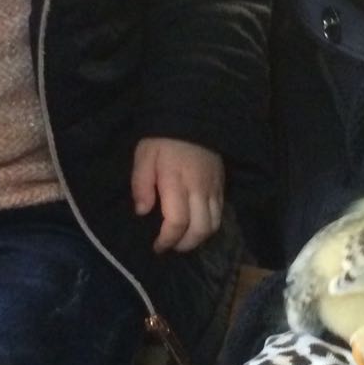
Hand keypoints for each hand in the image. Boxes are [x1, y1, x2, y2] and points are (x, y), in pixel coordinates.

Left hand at [131, 137, 224, 252]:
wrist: (193, 118)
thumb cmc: (163, 139)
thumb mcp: (144, 156)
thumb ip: (141, 185)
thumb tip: (142, 211)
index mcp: (176, 183)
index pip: (177, 222)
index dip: (167, 240)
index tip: (157, 246)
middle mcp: (199, 190)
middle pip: (199, 230)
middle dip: (184, 244)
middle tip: (170, 245)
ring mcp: (213, 189)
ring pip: (213, 225)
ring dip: (199, 238)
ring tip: (183, 238)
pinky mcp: (222, 186)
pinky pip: (220, 214)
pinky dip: (209, 226)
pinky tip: (196, 224)